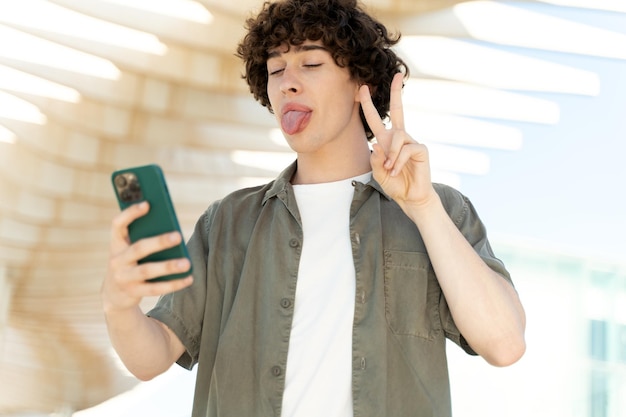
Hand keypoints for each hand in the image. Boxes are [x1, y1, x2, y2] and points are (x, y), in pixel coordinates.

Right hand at [102, 201, 192, 313]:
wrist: (114, 294)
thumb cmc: (130, 262)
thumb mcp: (130, 249)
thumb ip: (144, 237)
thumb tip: (173, 230)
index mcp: (116, 243)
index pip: (118, 224)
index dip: (130, 213)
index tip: (148, 204)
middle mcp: (116, 260)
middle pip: (138, 248)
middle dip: (159, 242)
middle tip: (178, 236)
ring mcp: (124, 278)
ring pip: (147, 271)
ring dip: (168, 266)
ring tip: (187, 263)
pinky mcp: (133, 293)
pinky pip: (155, 289)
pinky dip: (173, 284)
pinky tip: (188, 278)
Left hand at [359, 73, 437, 209]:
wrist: (411, 198)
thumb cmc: (395, 185)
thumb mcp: (378, 173)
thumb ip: (375, 160)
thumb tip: (375, 144)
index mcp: (386, 141)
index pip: (377, 119)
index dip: (368, 104)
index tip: (362, 88)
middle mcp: (399, 137)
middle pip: (398, 110)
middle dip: (396, 93)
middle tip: (397, 75)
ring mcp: (411, 142)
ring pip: (397, 137)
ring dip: (390, 155)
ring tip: (390, 169)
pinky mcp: (421, 150)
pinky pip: (405, 149)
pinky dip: (398, 162)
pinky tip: (397, 171)